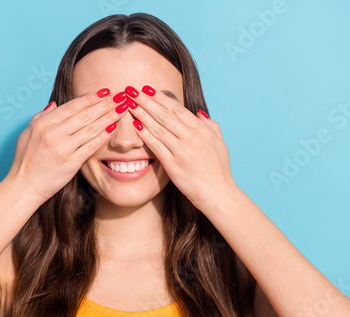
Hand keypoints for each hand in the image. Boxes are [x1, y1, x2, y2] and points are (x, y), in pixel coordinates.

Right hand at [5, 89, 126, 205]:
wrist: (24, 187)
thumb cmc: (25, 160)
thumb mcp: (27, 133)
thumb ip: (41, 116)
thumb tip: (55, 104)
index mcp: (44, 124)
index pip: (72, 106)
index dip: (91, 97)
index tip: (105, 91)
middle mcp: (53, 134)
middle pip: (85, 115)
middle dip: (105, 104)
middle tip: (121, 96)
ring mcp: (63, 149)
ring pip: (91, 129)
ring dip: (109, 117)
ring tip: (123, 108)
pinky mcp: (71, 163)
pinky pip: (91, 146)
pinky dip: (103, 136)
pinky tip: (114, 127)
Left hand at [126, 85, 236, 210]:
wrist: (218, 194)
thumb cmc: (219, 169)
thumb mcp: (219, 143)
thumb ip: (210, 126)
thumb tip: (198, 113)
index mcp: (202, 130)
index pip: (177, 109)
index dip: (160, 98)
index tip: (147, 89)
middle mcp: (192, 137)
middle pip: (164, 114)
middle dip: (146, 101)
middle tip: (132, 90)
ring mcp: (182, 151)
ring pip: (158, 127)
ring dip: (141, 114)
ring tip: (129, 104)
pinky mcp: (174, 165)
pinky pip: (156, 146)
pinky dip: (145, 135)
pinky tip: (135, 126)